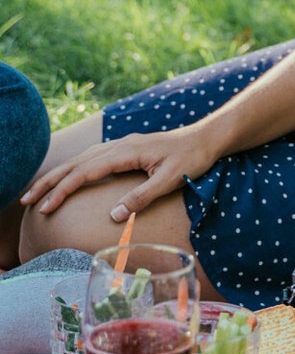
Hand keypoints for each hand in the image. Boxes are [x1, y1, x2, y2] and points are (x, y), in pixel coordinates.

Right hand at [21, 128, 215, 221]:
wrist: (207, 138)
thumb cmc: (193, 159)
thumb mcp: (170, 180)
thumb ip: (142, 196)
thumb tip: (113, 215)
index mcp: (126, 151)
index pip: (85, 172)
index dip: (63, 190)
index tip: (46, 207)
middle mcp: (119, 145)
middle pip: (76, 163)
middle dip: (50, 182)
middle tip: (27, 201)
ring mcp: (122, 145)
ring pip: (82, 159)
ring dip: (60, 175)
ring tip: (41, 192)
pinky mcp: (128, 148)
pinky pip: (93, 158)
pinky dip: (76, 168)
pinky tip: (71, 177)